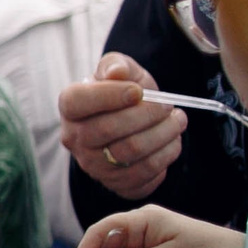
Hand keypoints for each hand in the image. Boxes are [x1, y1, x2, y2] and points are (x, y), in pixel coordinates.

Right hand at [60, 54, 185, 201]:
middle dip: (147, 114)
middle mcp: (74, 138)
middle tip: (168, 106)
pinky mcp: (115, 183)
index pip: (78, 102)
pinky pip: (144, 175)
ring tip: (177, 121)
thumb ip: (117, 64)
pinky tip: (172, 142)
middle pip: (108, 128)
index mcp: (69, 107)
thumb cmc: (123, 93)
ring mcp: (92, 165)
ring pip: (131, 152)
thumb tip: (116, 73)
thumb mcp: (121, 70)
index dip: (110, 95)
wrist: (130, 123)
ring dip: (163, 134)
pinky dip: (166, 156)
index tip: (138, 91)